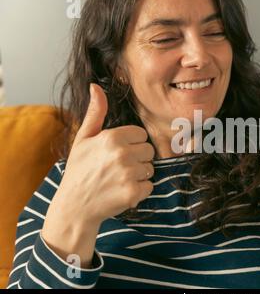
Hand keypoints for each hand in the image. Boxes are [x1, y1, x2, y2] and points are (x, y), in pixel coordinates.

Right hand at [54, 83, 154, 223]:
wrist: (74, 206)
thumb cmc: (79, 170)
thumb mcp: (83, 138)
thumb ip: (95, 112)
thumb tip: (96, 86)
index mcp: (112, 137)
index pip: (141, 135)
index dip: (131, 144)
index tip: (116, 153)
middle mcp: (122, 154)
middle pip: (149, 151)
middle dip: (137, 159)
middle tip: (117, 168)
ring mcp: (129, 174)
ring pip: (150, 169)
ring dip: (138, 176)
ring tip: (118, 180)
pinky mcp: (133, 192)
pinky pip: (149, 186)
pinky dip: (139, 191)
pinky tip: (122, 191)